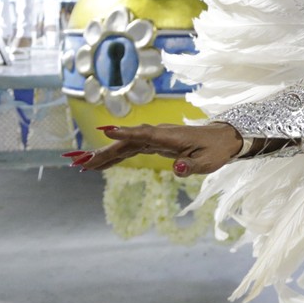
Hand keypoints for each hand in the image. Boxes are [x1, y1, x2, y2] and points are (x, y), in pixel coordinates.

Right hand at [69, 122, 242, 176]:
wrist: (224, 138)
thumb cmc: (216, 150)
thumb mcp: (207, 162)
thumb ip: (190, 167)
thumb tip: (177, 170)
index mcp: (169, 137)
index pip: (143, 134)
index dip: (125, 133)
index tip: (104, 132)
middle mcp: (158, 134)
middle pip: (127, 142)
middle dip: (103, 151)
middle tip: (79, 162)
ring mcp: (155, 138)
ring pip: (125, 145)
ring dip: (104, 154)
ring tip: (81, 165)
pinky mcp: (154, 144)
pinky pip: (131, 149)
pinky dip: (115, 156)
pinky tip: (100, 163)